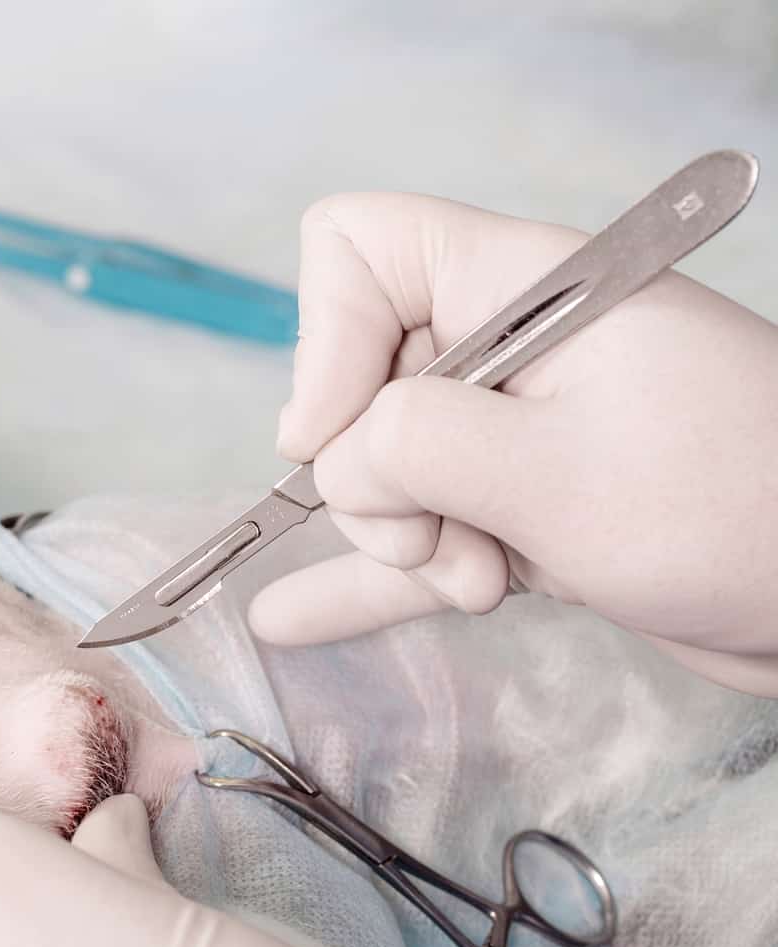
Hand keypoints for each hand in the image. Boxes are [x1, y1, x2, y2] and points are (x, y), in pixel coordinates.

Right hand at [251, 192, 777, 696]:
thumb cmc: (736, 511)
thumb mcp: (553, 474)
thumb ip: (413, 447)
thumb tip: (334, 457)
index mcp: (526, 289)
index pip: (359, 249)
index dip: (324, 339)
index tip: (336, 434)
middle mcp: (510, 346)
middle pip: (359, 382)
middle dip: (377, 478)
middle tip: (445, 537)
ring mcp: (516, 432)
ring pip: (383, 471)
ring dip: (402, 541)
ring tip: (477, 584)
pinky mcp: (523, 509)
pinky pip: (418, 535)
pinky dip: (367, 577)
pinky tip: (291, 617)